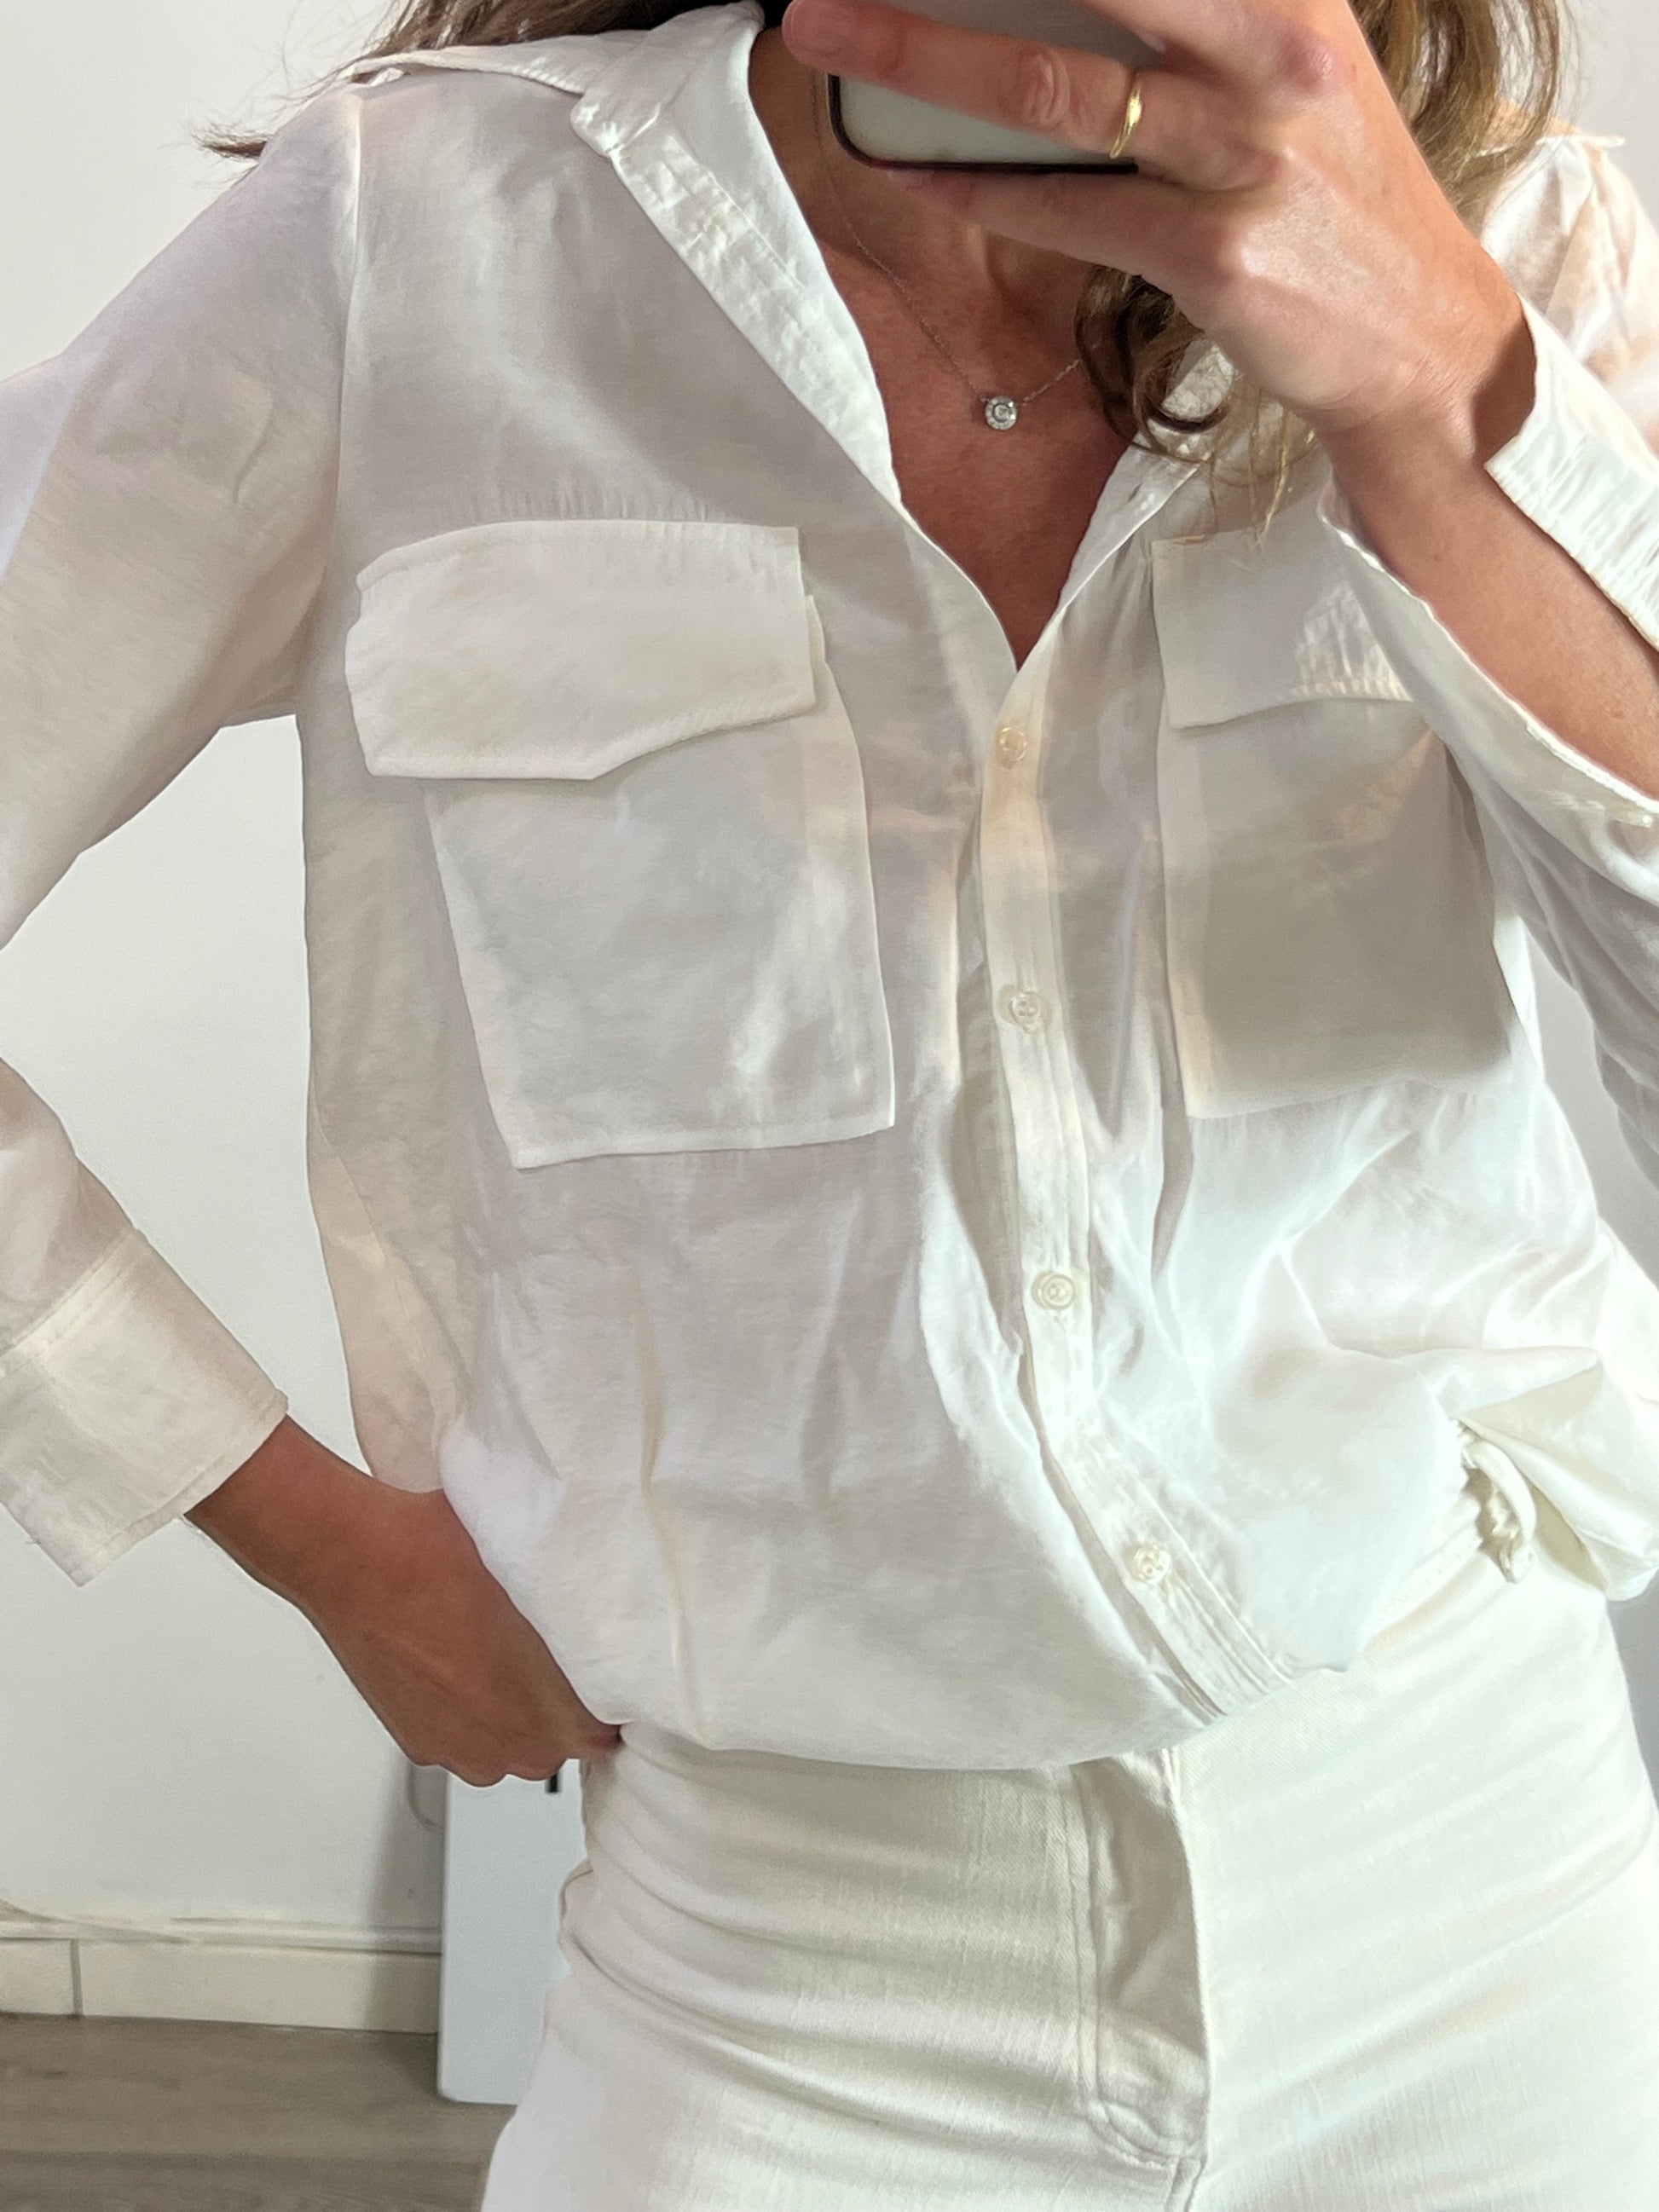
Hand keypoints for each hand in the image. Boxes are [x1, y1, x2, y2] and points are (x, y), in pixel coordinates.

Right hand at [189, 1420, 620, 1784]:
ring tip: (496, 1649)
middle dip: (560, 1702)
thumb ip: (587, 1611)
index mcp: (563, 1713)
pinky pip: (463, 1737)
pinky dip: (463, 1709)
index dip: (610, 1690)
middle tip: (548, 1647)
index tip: (603, 1662)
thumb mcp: (548, 1570)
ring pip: (510, 1740)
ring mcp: (464, 1753)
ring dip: (509, 1709)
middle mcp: (517, 1747)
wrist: (359, 1560)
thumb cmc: (447, 1555)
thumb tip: (610, 1607)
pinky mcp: (421, 1746)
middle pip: (561, 1738)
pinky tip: (456, 1658)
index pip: (615, 1727)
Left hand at [780, 0, 1529, 443]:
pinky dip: (977, 187)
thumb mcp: (1292, 71)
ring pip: (1054, 87)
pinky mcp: (1216, 254)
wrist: (1418, 339)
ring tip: (838, 43)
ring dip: (925, 60)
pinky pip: (1067, 210)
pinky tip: (913, 167)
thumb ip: (1200, 18)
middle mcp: (1274, 50)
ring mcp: (1245, 155)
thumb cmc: (1332, 200)